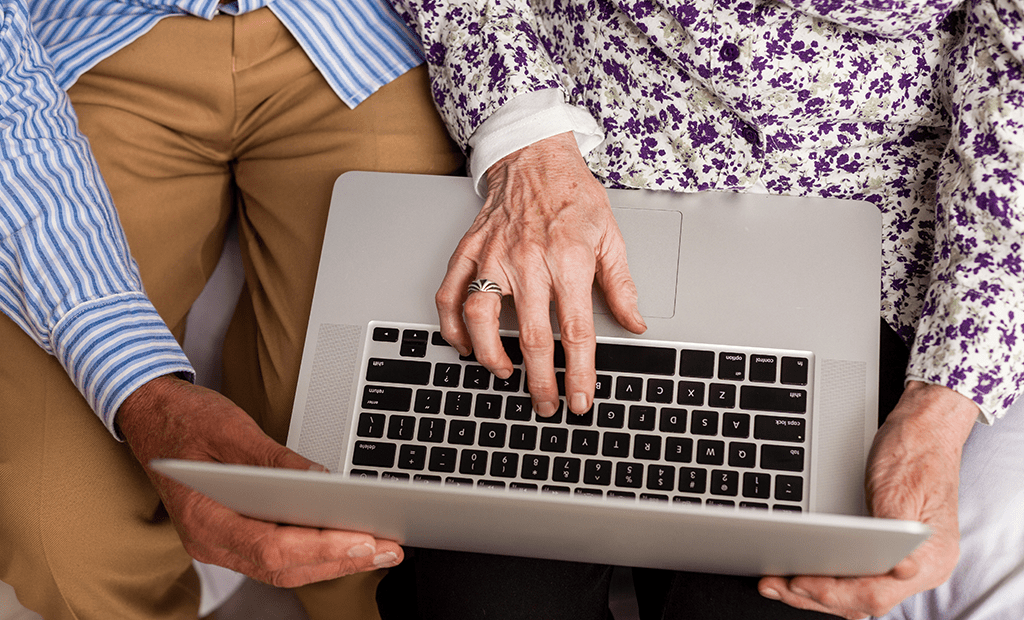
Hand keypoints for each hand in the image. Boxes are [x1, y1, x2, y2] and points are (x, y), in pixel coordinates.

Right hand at [116, 374, 401, 587]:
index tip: (363, 540)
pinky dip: (316, 553)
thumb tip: (320, 481)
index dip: (321, 548)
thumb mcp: (230, 429)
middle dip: (340, 561)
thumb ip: (273, 460)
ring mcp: (220, 543)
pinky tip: (347, 543)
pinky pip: (279, 556)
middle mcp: (210, 541)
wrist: (150, 414)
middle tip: (388, 550)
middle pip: (283, 567)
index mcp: (203, 518)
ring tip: (380, 550)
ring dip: (334, 562)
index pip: (271, 547)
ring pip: (284, 568)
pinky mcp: (235, 534)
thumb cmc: (183, 420)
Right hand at [436, 132, 645, 415]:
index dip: (578, 373)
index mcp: (569, 261)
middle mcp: (529, 262)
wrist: (534, 157)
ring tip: (504, 374)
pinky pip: (450, 295)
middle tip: (547, 405)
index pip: (575, 331)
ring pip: (481, 319)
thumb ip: (621, 285)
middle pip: (532, 336)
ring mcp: (494, 256)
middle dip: (540, 381)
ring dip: (490, 356)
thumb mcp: (610, 237)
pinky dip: (452, 326)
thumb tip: (634, 324)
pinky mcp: (469, 251)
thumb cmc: (573, 196)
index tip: (580, 399)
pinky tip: (464, 345)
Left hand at [758, 381, 978, 618]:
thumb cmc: (915, 452)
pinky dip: (828, 581)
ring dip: (815, 593)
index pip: (875, 593)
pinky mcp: (889, 554)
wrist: (927, 427)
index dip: (833, 593)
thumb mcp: (900, 488)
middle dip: (813, 596)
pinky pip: (857, 579)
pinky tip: (803, 576)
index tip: (799, 582)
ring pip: (856, 595)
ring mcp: (906, 564)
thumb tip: (902, 569)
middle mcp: (921, 568)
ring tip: (778, 584)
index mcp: (931, 557)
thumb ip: (896, 530)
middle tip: (774, 585)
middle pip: (861, 601)